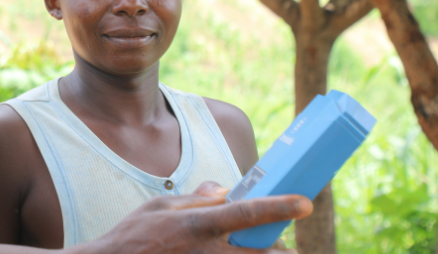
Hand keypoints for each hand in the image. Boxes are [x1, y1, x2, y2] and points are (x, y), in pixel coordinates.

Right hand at [86, 182, 310, 253]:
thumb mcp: (160, 206)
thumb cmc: (133, 236)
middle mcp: (206, 253)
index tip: (304, 203)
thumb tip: (225, 191)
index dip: (278, 207)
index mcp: (196, 225)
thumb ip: (196, 198)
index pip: (246, 213)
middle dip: (282, 252)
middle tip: (292, 249)